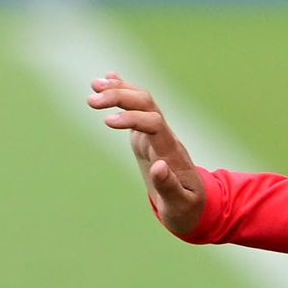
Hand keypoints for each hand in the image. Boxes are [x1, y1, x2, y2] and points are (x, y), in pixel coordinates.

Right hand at [89, 74, 209, 240]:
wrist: (195, 204)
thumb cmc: (187, 208)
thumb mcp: (179, 204)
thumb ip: (169, 186)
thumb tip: (158, 165)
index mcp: (171, 153)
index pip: (154, 124)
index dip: (132, 119)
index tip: (107, 122)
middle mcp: (165, 137)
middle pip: (146, 105)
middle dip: (121, 97)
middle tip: (92, 101)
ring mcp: (156, 135)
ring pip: (141, 102)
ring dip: (120, 90)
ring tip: (94, 85)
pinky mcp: (148, 137)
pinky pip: (137, 110)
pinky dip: (124, 93)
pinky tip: (109, 79)